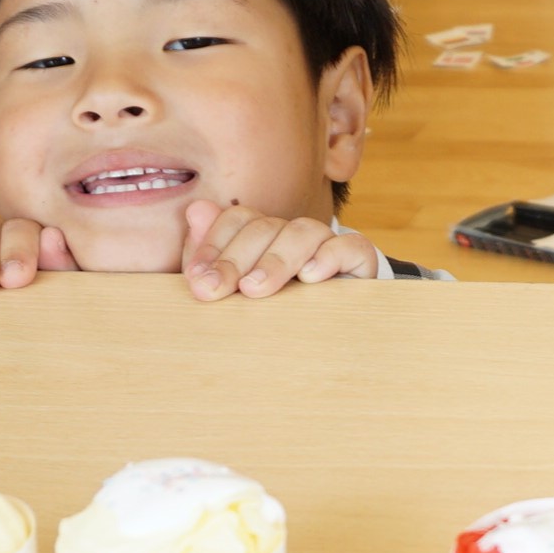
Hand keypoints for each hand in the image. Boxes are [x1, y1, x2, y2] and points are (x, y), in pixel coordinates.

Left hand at [181, 199, 380, 299]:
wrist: (331, 342)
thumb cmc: (274, 316)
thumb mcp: (234, 292)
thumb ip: (211, 255)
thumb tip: (196, 210)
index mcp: (261, 237)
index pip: (237, 221)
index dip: (213, 245)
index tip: (197, 279)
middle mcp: (291, 235)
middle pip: (264, 227)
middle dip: (234, 259)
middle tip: (214, 289)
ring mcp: (326, 245)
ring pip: (303, 232)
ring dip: (275, 259)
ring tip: (254, 288)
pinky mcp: (358, 260)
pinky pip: (350, 247)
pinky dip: (329, 256)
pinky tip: (309, 276)